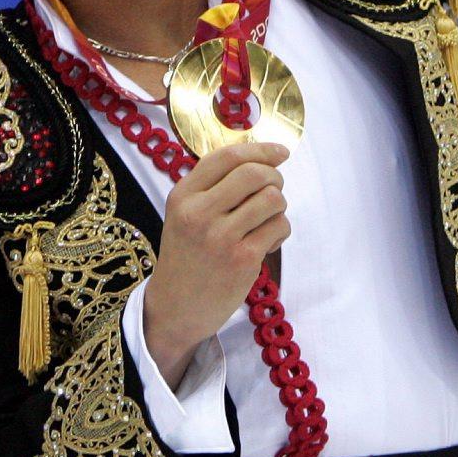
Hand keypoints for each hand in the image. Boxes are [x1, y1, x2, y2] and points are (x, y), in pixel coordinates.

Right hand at [142, 141, 288, 386]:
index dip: (260, 149)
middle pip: (254, 174)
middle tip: (274, 190)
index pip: (227, 157)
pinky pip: (279, 227)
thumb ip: (212, 186)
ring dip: (279, 205)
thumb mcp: (184, 213)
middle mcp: (199, 213)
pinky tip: (266, 242)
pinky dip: (280, 231)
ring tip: (268, 219)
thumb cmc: (186, 255)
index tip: (280, 152)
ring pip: (272, 199)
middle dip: (274, 177)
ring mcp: (221, 237)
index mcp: (183, 195)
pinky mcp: (243, 260)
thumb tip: (262, 157)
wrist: (176, 307)